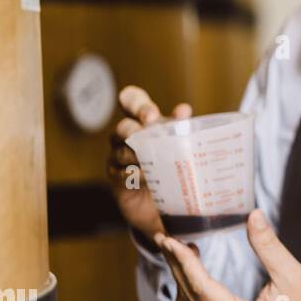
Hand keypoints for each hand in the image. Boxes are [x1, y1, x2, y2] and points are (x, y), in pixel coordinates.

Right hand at [107, 85, 192, 238]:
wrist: (166, 200)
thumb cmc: (174, 162)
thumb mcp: (180, 143)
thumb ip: (180, 127)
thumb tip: (183, 109)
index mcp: (142, 120)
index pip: (130, 100)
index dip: (135, 102)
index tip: (152, 116)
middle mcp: (126, 135)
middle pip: (123, 126)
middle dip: (133, 129)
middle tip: (147, 139)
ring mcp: (118, 156)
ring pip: (121, 151)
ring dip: (136, 155)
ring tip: (151, 162)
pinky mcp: (116, 177)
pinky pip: (121, 173)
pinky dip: (134, 175)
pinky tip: (145, 178)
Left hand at [156, 209, 300, 300]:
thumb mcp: (293, 275)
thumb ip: (269, 247)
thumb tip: (254, 216)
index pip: (201, 288)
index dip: (183, 262)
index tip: (170, 240)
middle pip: (189, 296)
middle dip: (175, 265)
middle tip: (165, 239)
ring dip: (181, 279)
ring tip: (180, 252)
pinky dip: (189, 292)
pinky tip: (192, 274)